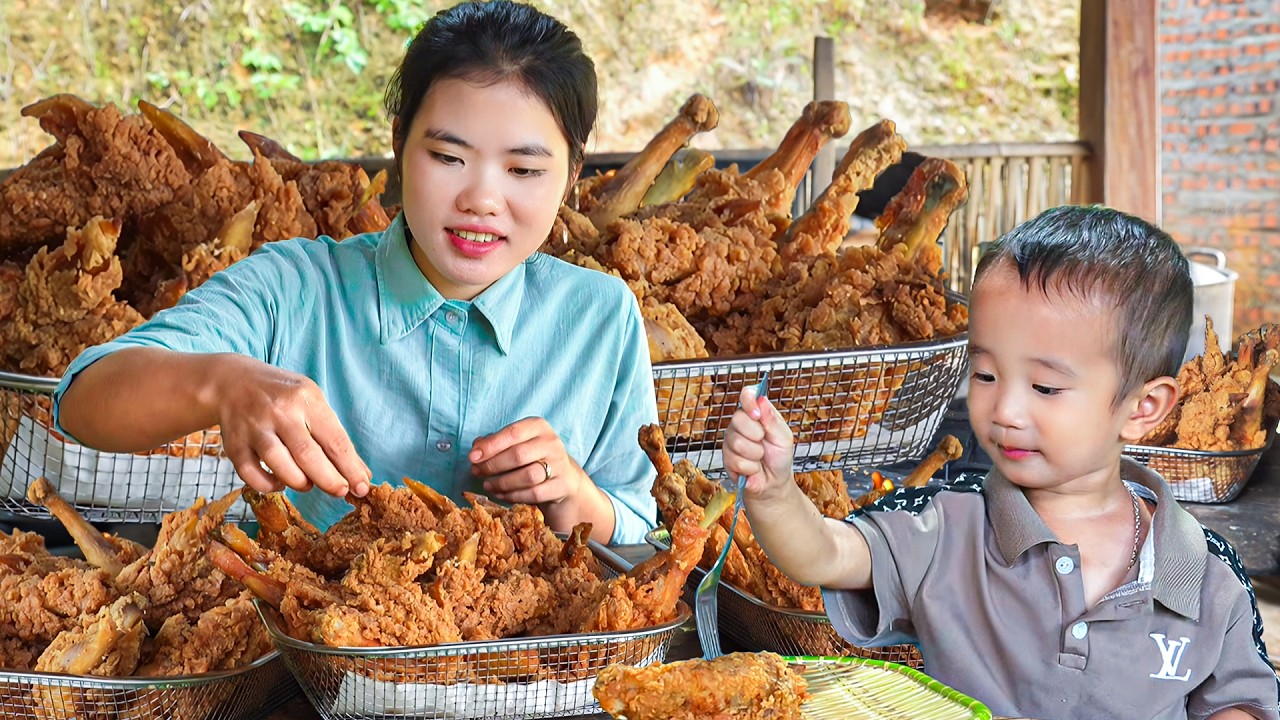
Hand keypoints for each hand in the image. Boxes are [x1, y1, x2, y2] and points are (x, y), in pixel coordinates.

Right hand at [213, 356, 370, 497]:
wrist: (232, 381)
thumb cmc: (282, 396)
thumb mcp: (312, 403)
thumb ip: (334, 436)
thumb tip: (361, 473)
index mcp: (306, 398)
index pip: (334, 439)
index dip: (350, 468)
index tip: (361, 487)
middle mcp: (280, 412)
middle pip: (308, 454)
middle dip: (329, 480)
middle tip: (341, 492)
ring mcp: (255, 428)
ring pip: (280, 465)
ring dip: (300, 483)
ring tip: (309, 485)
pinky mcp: (233, 443)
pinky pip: (251, 474)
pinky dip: (269, 485)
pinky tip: (280, 483)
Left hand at [469, 417, 586, 505]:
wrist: (563, 477)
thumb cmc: (532, 456)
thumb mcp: (516, 443)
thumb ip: (495, 442)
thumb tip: (476, 448)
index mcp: (538, 427)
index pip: (513, 433)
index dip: (490, 446)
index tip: (472, 457)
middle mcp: (551, 443)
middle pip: (518, 455)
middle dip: (492, 465)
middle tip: (476, 472)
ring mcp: (559, 465)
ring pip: (527, 476)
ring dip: (502, 483)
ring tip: (487, 484)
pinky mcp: (561, 486)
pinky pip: (534, 494)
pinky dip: (514, 496)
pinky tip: (501, 494)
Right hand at [722, 385, 794, 496]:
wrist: (774, 482)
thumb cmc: (780, 457)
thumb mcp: (784, 437)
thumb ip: (772, 420)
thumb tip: (762, 400)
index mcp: (757, 413)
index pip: (747, 395)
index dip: (749, 401)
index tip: (757, 414)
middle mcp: (740, 423)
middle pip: (738, 419)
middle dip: (756, 435)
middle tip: (764, 442)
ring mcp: (731, 440)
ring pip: (738, 442)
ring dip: (755, 454)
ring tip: (759, 457)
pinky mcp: (726, 457)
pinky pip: (736, 460)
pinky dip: (750, 467)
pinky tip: (753, 468)